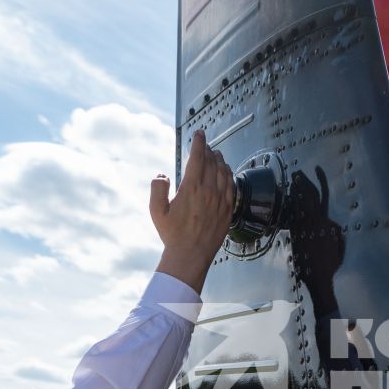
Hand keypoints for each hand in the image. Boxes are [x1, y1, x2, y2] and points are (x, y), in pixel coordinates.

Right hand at [152, 129, 236, 287]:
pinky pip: (232, 186)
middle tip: (204, 143)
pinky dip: (229, 175)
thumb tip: (162, 175)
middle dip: (208, 149)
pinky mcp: (228, 210)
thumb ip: (157, 189)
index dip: (199, 142)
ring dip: (220, 160)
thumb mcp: (156, 211)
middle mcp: (209, 191)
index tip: (199, 134)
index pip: (198, 157)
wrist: (190, 255)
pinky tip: (226, 172)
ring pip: (224, 172)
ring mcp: (221, 201)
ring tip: (216, 154)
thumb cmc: (172, 234)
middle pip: (212, 162)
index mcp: (192, 188)